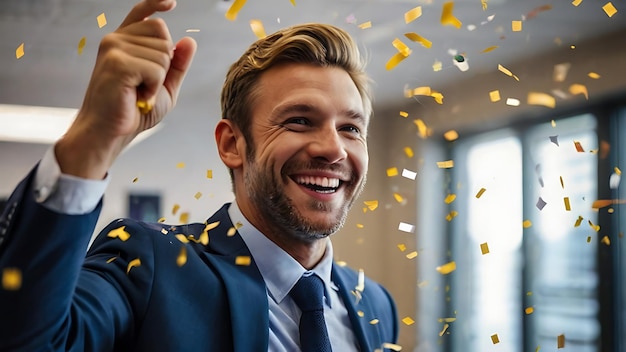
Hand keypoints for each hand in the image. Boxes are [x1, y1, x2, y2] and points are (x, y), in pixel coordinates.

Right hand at [55, 0, 196, 178]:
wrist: (110, 132)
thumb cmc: (134, 111)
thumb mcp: (163, 86)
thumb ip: (177, 64)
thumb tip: (189, 41)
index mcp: (124, 41)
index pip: (142, 13)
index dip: (156, 4)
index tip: (171, 3)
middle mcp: (116, 39)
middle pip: (164, 35)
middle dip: (165, 65)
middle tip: (144, 86)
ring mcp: (114, 47)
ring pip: (164, 54)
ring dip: (158, 81)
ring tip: (138, 93)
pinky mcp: (117, 61)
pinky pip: (157, 68)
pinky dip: (154, 87)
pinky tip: (138, 97)